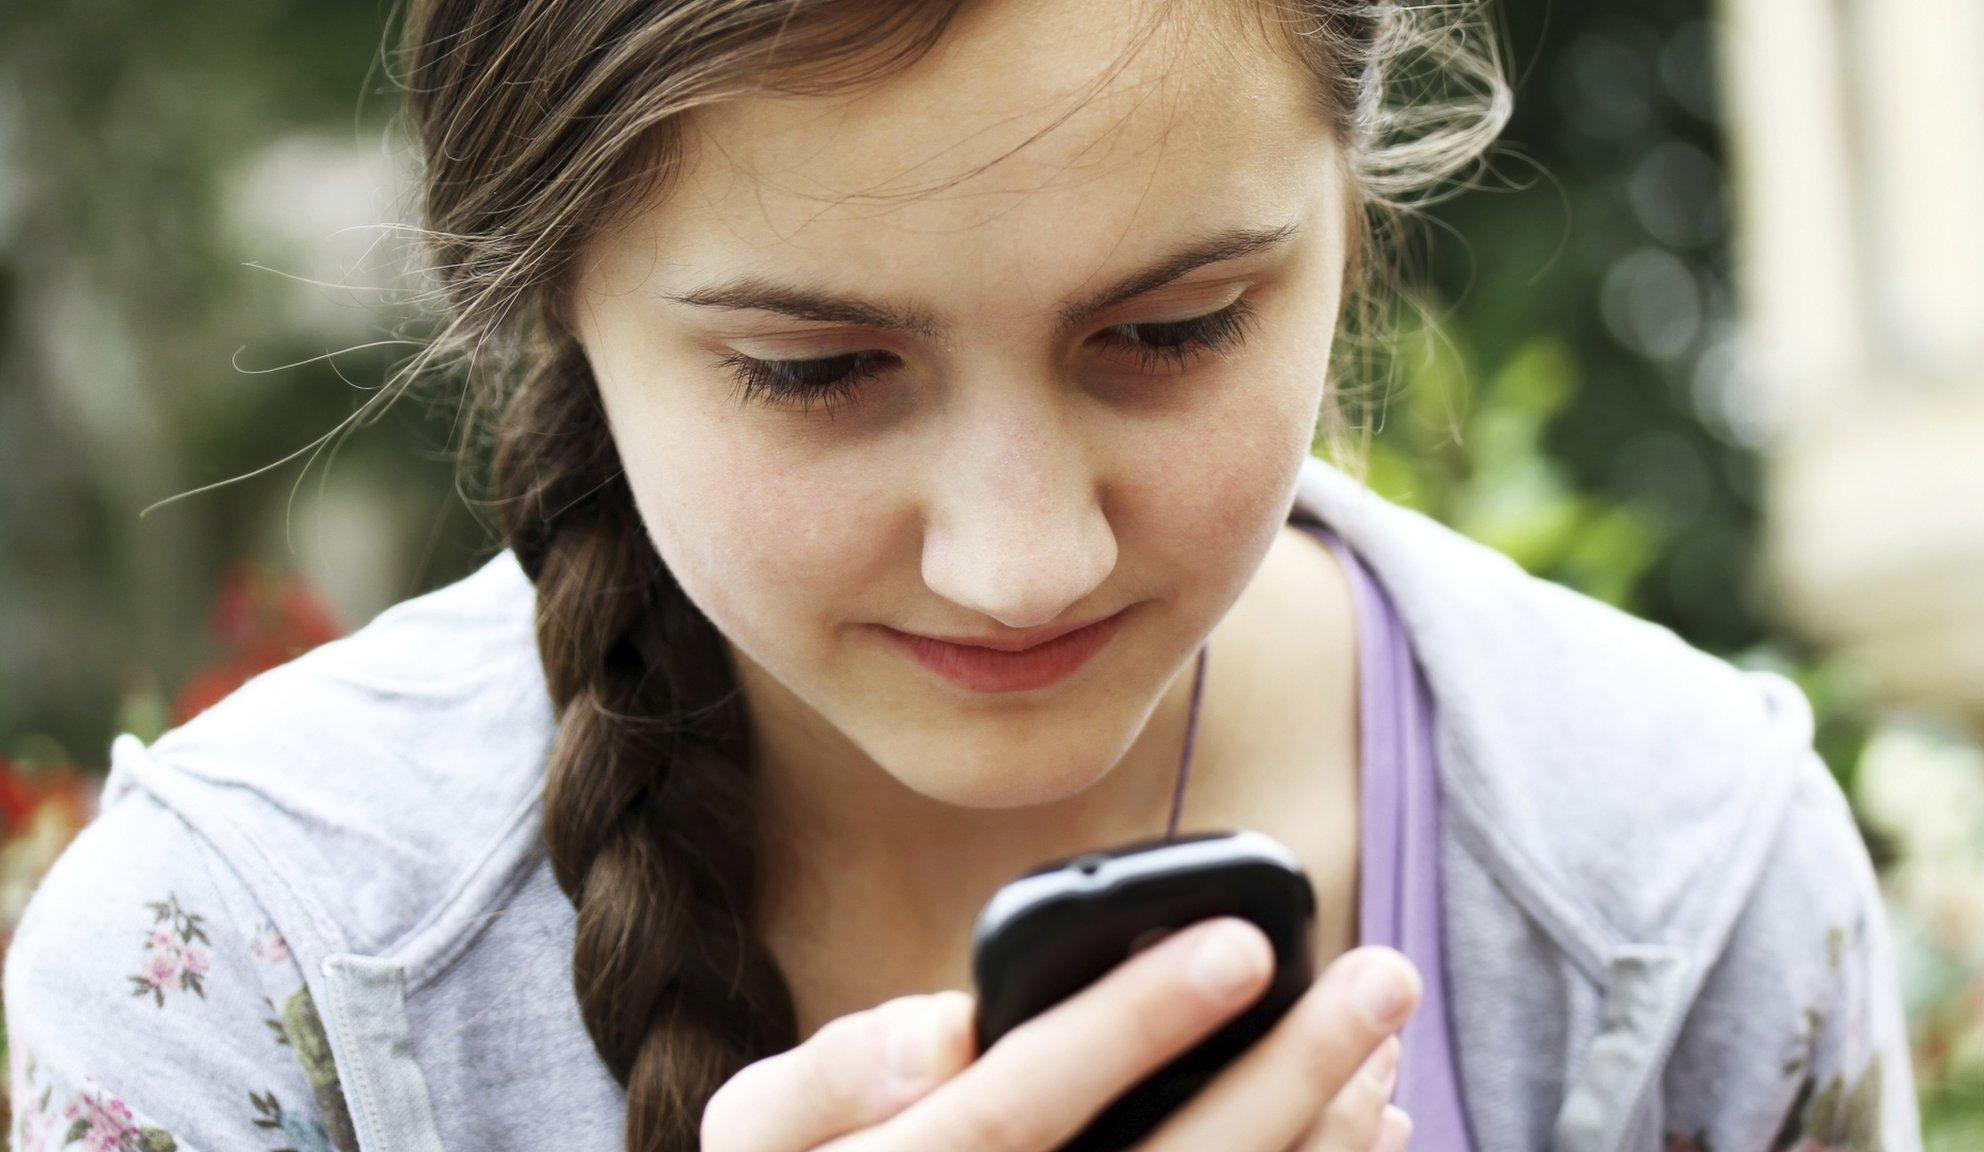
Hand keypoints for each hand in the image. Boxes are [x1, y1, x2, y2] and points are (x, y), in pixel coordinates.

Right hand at [700, 916, 1420, 1151]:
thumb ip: (835, 1074)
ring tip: (1386, 1042)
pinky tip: (1368, 1123)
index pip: (1016, 1106)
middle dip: (1288, 1076)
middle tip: (1381, 978)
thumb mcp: (764, 1134)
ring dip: (1325, 1138)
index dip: (1128, 1026)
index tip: (1238, 944)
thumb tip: (947, 1029)